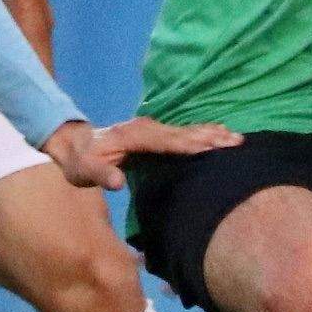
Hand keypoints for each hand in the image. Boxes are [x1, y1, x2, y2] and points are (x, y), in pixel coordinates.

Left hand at [44, 115, 237, 189]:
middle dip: (211, 137)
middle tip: (237, 142)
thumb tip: (118, 183)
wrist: (73, 144)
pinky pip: (182, 132)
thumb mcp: (84, 172)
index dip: (191, 145)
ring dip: (211, 133)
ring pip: (186, 130)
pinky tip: (218, 133)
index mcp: (134, 137)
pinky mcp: (153, 132)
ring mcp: (151, 128)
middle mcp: (146, 128)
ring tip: (237, 137)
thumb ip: (101, 176)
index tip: (214, 149)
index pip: (168, 141)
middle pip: (184, 133)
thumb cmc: (79, 162)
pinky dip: (202, 132)